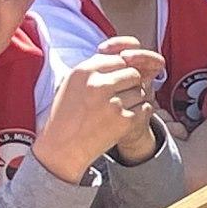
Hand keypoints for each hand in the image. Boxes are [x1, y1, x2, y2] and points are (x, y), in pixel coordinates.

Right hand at [36, 41, 164, 182]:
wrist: (61, 149)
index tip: (113, 84)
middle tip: (119, 98)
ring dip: (135, 99)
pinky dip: (139, 113)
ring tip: (117, 111)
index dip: (119, 72)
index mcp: (84, 71)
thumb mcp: (72, 83)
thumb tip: (123, 58)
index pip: (118, 60)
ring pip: (141, 91)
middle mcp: (98, 84)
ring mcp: (112, 103)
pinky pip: (145, 108)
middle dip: (130, 84)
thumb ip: (95, 68)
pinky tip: (124, 120)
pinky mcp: (123, 121)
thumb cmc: (66, 115)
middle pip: (133, 73)